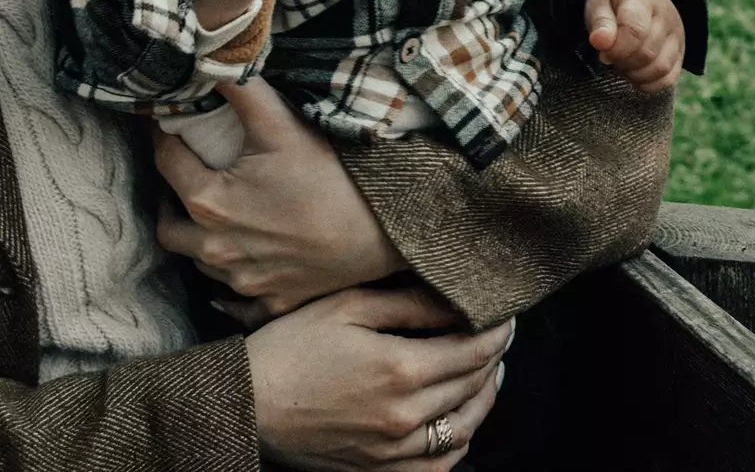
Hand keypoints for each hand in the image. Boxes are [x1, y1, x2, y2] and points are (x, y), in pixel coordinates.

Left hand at [156, 79, 405, 318]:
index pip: (165, 162)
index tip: (172, 124)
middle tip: (188, 173)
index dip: (166, 137)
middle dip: (171, 197)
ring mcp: (243, 283)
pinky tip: (244, 258)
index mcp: (208, 203)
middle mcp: (216, 250)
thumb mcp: (281, 123)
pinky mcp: (271, 304)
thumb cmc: (331, 176)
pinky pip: (235, 301)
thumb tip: (209, 59)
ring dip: (199, 237)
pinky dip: (231, 282)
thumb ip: (238, 89)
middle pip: (168, 224)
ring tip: (219, 210)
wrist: (385, 229)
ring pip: (199, 262)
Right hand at [248, 286, 509, 470]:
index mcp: (401, 369)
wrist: (247, 403)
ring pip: (463, 428)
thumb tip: (455, 300)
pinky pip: (437, 465)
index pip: (473, 349)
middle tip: (500, 335)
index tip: (507, 313)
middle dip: (493, 357)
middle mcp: (405, 415)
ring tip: (489, 373)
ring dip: (483, 398)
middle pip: (472, 385)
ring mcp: (393, 449)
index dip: (496, 329)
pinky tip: (460, 422)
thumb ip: (407, 304)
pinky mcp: (378, 469)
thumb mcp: (348, 307)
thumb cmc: (292, 345)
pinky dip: (458, 443)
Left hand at [584, 0, 683, 92]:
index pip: (636, 31)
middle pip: (647, 53)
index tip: (603, 53)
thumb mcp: (599, 4)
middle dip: (623, 62)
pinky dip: (648, 84)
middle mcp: (666, 16)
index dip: (617, 50)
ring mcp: (677, 36)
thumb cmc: (614, 3)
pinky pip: (668, 79)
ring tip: (622, 63)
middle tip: (610, 56)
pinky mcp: (680, 54)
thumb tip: (600, 42)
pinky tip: (634, 73)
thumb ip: (600, 23)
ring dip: (635, 74)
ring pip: (660, 68)